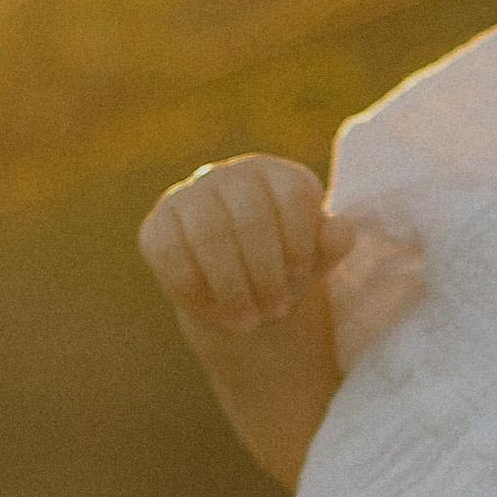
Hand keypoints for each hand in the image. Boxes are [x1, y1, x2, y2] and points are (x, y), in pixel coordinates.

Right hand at [138, 153, 349, 342]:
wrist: (239, 294)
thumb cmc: (283, 269)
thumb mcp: (315, 261)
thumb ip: (333, 244)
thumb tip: (340, 229)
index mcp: (276, 174)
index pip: (292, 193)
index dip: (299, 240)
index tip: (301, 272)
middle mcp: (231, 175)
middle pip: (251, 217)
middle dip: (266, 274)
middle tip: (276, 310)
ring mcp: (189, 196)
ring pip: (209, 234)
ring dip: (232, 287)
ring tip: (248, 322)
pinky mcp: (156, 225)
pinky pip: (170, 253)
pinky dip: (194, 290)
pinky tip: (212, 310)